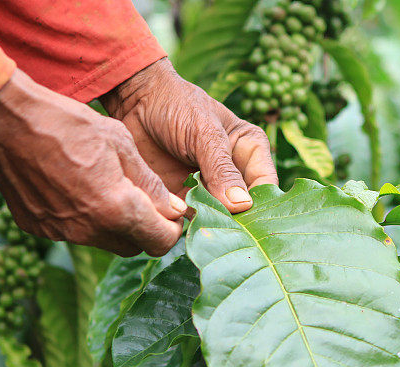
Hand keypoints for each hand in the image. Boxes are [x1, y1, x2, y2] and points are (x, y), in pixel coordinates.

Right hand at [0, 69, 185, 256]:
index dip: (173, 229)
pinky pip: (75, 233)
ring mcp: (61, 232)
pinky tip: (77, 189)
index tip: (173, 213)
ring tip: (110, 189)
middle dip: (147, 229)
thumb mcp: (121, 143)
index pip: (161, 241)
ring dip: (116, 225)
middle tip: (147, 202)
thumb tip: (176, 210)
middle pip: (135, 247)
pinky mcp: (38, 228)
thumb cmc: (68, 124)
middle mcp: (89, 229)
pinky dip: (85, 219)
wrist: (4, 120)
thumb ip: (151, 183)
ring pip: (105, 242)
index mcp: (117, 208)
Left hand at [101, 58, 277, 212]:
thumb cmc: (175, 106)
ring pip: (220, 217)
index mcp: (249, 150)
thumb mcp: (203, 133)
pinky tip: (182, 225)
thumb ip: (222, 169)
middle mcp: (234, 173)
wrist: (133, 102)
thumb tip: (243, 205)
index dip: (260, 204)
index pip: (265, 184)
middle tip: (224, 231)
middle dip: (236, 220)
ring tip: (201, 227)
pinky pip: (193, 219)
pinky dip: (189, 226)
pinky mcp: (184, 199)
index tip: (246, 219)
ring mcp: (209, 188)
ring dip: (212, 225)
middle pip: (245, 207)